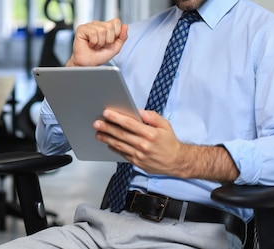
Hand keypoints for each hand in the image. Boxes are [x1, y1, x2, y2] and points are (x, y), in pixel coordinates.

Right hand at [66, 19, 127, 66]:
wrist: (89, 64)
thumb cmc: (99, 56)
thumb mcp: (115, 47)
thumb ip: (122, 37)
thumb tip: (125, 25)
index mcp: (106, 26)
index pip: (116, 22)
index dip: (116, 34)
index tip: (109, 42)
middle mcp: (98, 24)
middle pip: (110, 26)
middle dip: (108, 40)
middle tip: (101, 45)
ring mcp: (89, 25)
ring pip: (102, 30)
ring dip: (100, 42)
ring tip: (95, 46)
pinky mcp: (81, 28)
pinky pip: (93, 33)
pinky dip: (93, 42)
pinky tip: (90, 44)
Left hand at [93, 108, 238, 180]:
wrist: (177, 162)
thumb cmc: (170, 143)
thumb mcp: (165, 125)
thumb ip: (152, 117)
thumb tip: (139, 111)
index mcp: (150, 134)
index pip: (130, 124)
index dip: (116, 118)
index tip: (107, 113)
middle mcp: (143, 145)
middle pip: (121, 134)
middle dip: (107, 127)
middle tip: (96, 123)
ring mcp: (139, 155)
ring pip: (119, 145)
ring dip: (106, 138)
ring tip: (98, 133)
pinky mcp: (137, 162)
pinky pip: (122, 154)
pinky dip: (113, 148)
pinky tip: (107, 142)